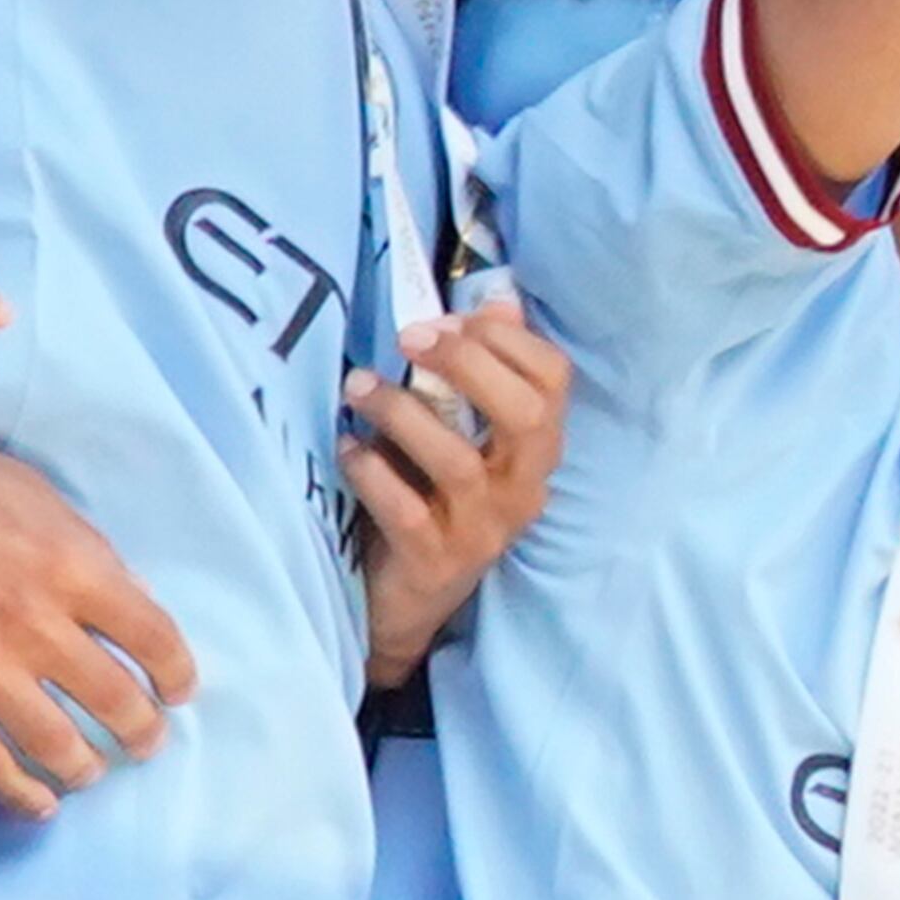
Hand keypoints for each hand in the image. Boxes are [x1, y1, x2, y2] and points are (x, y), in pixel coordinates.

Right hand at [0, 434, 190, 819]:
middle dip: (142, 731)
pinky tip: (40, 803)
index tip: (180, 691)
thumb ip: (94, 561)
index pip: (155, 638)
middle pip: (115, 699)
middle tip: (147, 741)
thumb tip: (131, 606)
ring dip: (86, 766)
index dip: (178, 674)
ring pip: (54, 740)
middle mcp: (37, 625)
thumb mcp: (50, 507)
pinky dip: (17, 790)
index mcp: (77, 572)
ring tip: (95, 770)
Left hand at [347, 303, 573, 687]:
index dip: (505, 339)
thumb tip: (496, 297)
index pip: (553, 380)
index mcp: (536, 449)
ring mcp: (483, 529)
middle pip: (524, 416)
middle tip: (407, 339)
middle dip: (467, 365)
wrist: (406, 602)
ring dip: (403, 414)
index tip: (444, 320)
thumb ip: (479, 373)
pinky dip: (371, 472)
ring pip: (459, 462)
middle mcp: (523, 487)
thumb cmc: (431, 500)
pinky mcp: (435, 561)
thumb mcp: (462, 435)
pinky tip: (345, 448)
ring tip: (357, 386)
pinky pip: (404, 510)